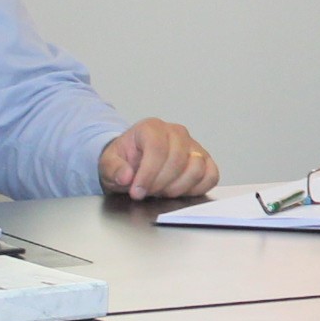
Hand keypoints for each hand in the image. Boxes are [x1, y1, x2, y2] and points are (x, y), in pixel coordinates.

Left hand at [98, 118, 218, 200]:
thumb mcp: (108, 163)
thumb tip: (126, 176)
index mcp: (152, 128)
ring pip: (197, 168)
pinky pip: (211, 175)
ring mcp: (193, 146)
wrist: (135, 162)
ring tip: (163, 192)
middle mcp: (176, 133)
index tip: (137, 192)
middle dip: (161, 183)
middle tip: (148, 193)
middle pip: (178, 160)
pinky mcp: (205, 160)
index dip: (148, 175)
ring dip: (179, 187)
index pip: (157, 149)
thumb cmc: (124, 160)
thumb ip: (113, 169)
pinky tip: (181, 192)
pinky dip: (198, 188)